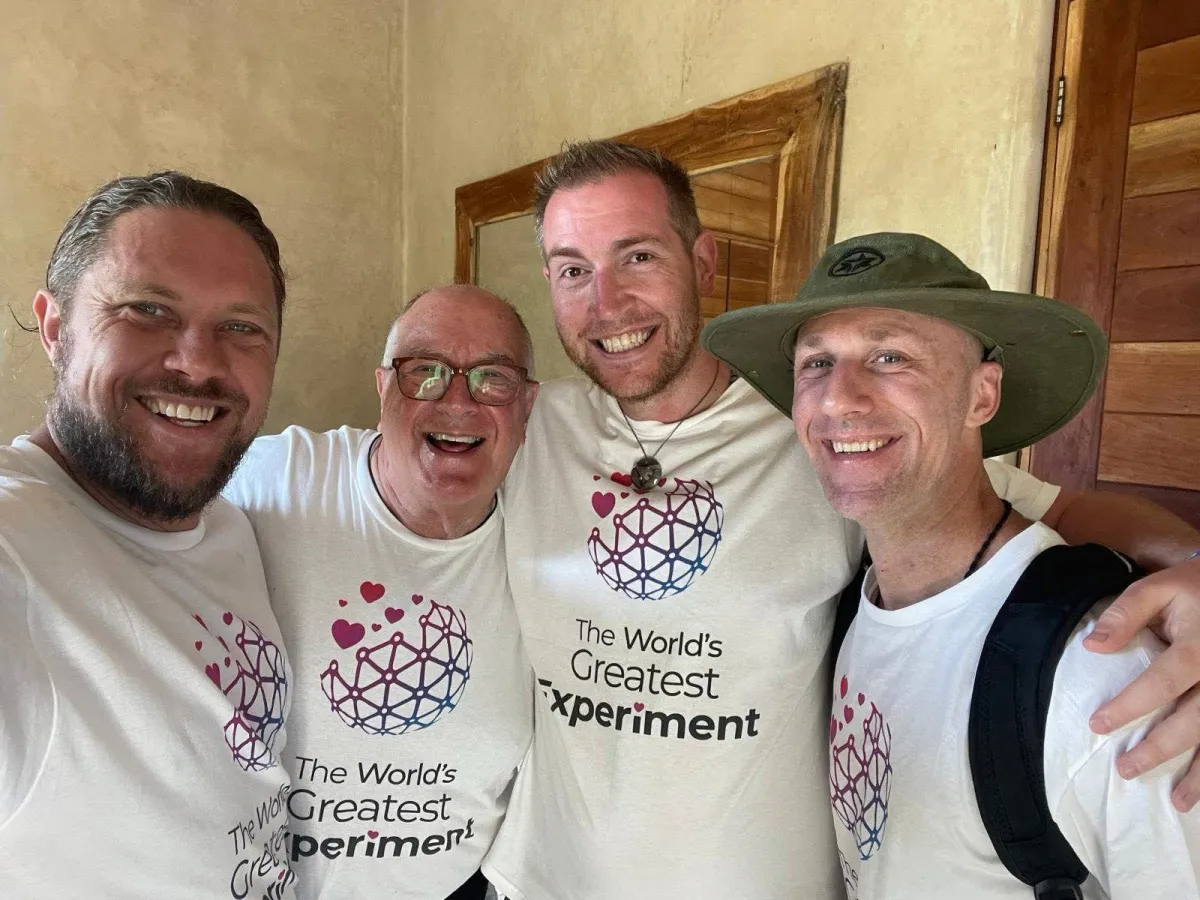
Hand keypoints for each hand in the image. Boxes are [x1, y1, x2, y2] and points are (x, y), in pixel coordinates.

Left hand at [1085, 555, 1199, 810]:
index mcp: (1199, 647)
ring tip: (1178, 803)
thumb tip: (1092, 647)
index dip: (1130, 706)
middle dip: (1161, 749)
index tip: (1097, 725)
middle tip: (1126, 770)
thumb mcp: (1158, 587)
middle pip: (1195, 721)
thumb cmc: (1195, 587)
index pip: (1161, 683)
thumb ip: (1125, 613)